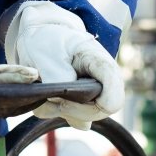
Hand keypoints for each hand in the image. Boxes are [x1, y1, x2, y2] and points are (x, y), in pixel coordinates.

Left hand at [5, 1, 123, 129]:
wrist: (42, 35)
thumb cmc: (49, 40)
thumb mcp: (49, 55)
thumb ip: (58, 80)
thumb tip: (69, 112)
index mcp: (103, 65)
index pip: (113, 101)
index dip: (90, 109)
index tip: (63, 100)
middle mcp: (105, 82)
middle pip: (98, 114)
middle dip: (70, 111)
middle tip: (48, 97)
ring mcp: (95, 94)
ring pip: (83, 120)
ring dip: (58, 111)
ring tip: (43, 94)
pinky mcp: (83, 102)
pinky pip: (72, 118)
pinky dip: (54, 112)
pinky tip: (44, 99)